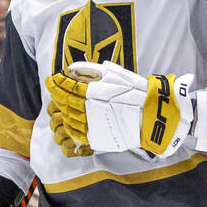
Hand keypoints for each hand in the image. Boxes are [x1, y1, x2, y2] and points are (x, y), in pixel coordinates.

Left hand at [45, 61, 194, 157]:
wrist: (154, 116)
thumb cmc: (137, 92)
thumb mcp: (116, 74)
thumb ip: (92, 70)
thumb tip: (72, 68)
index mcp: (95, 93)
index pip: (68, 88)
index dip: (57, 83)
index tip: (52, 78)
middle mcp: (91, 110)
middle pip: (66, 102)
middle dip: (56, 94)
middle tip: (52, 88)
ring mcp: (93, 125)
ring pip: (69, 118)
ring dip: (61, 110)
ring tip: (59, 103)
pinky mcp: (98, 138)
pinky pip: (77, 133)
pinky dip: (69, 126)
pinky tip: (68, 120)